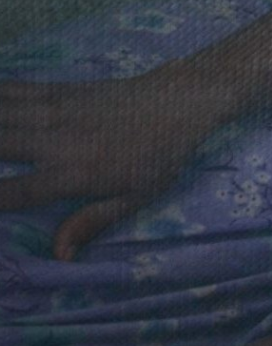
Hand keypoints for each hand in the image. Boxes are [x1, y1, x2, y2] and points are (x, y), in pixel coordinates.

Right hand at [0, 66, 236, 259]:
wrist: (181, 100)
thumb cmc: (161, 156)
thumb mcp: (136, 197)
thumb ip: (92, 221)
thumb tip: (61, 256)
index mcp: (74, 172)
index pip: (13, 192)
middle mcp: (56, 140)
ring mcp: (56, 110)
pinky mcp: (60, 90)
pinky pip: (14, 89)